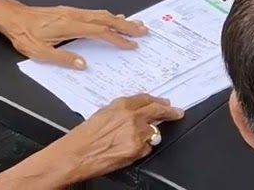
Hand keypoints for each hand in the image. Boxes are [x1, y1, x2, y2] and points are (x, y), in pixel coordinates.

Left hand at [0, 0, 147, 67]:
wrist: (12, 16)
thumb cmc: (23, 34)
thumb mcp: (40, 52)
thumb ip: (63, 58)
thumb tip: (83, 64)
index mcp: (70, 26)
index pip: (100, 32)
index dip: (118, 39)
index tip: (131, 45)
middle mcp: (74, 16)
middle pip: (106, 19)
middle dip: (126, 26)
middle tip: (143, 31)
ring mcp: (72, 12)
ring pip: (101, 14)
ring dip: (119, 20)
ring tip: (134, 24)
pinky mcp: (69, 11)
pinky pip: (94, 13)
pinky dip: (108, 16)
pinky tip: (112, 18)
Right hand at [52, 95, 183, 179]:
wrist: (76, 155)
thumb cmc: (83, 137)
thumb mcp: (101, 115)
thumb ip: (120, 112)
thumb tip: (133, 113)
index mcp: (121, 105)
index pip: (146, 99)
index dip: (157, 101)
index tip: (164, 103)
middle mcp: (131, 117)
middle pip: (157, 111)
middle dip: (169, 112)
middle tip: (177, 112)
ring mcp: (136, 133)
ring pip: (153, 132)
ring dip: (150, 135)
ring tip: (137, 140)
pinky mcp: (137, 149)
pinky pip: (146, 149)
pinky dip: (141, 149)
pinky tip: (128, 151)